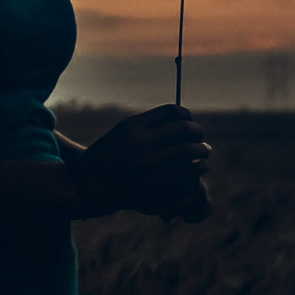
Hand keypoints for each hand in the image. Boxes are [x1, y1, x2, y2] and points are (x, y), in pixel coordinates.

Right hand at [68, 106, 209, 217]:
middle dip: (198, 131)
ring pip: (188, 150)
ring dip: (202, 150)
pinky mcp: (153, 181)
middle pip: (183, 128)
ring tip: (205, 151)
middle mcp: (142, 141)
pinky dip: (197, 168)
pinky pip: (184, 172)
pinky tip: (200, 167)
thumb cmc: (108, 155)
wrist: (89, 183)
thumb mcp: (123, 132)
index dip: (186, 114)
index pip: (171, 111)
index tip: (189, 120)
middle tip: (201, 137)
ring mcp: (148, 162)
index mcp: (134, 124)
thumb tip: (179, 118)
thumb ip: (148, 125)